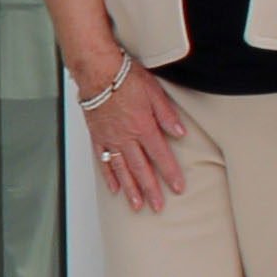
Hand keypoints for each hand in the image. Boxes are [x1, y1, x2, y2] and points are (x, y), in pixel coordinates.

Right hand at [69, 36, 188, 210]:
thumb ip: (167, 115)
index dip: (170, 173)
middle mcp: (127, 137)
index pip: (161, 156)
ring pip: (121, 169)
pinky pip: (103, 159)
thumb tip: (180, 133)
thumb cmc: (125, 76)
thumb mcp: (154, 91)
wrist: (96, 69)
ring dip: (130, 189)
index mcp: (144, 126)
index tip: (177, 188)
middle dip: (151, 189)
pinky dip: (108, 175)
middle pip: (141, 168)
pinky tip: (114, 187)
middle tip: (157, 207)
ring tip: (137, 204)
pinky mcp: (97, 135)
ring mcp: (110, 138)